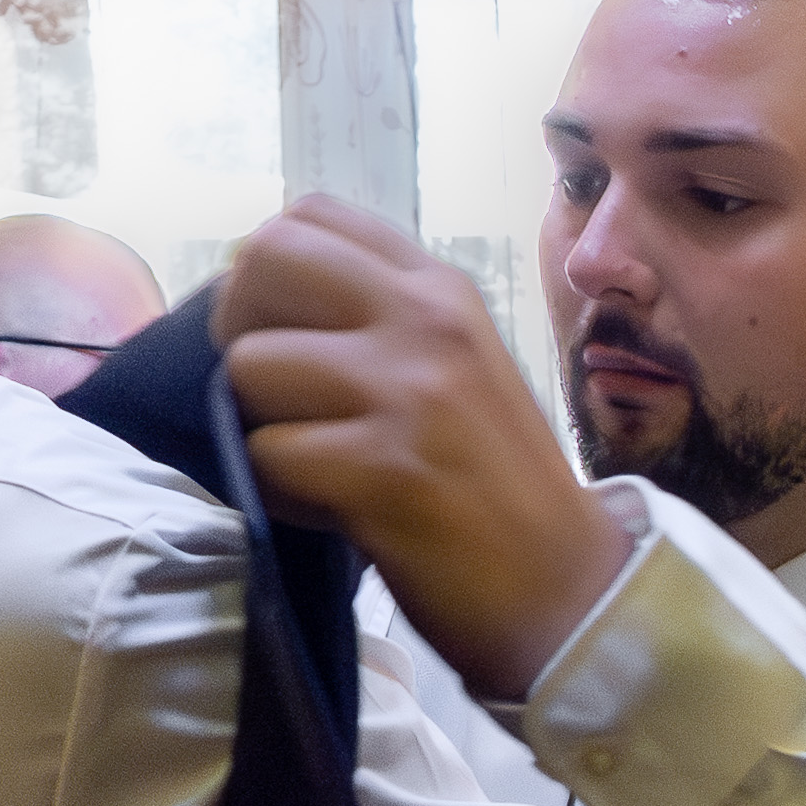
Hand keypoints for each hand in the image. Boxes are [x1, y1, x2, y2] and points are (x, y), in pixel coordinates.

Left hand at [213, 196, 634, 700]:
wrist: (567, 590)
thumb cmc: (496, 486)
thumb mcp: (452, 370)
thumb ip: (376, 324)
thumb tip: (255, 306)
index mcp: (440, 290)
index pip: (312, 215)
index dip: (267, 274)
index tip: (282, 333)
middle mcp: (426, 320)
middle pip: (265, 260)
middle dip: (238, 329)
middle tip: (270, 394)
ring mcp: (408, 390)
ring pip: (251, 367)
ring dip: (260, 428)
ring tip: (317, 464)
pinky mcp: (385, 468)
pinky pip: (268, 456)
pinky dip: (280, 494)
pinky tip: (334, 511)